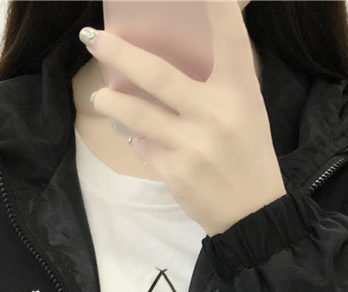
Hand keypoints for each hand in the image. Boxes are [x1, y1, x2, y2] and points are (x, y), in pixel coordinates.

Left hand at [81, 1, 285, 235]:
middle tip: (95, 38)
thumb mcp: (245, 109)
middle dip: (120, 54)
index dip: (218, 6)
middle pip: (158, 75)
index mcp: (240, 90)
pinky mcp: (176, 172)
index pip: (231, 38)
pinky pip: (144, 145)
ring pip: (138, 114)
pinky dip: (136, 137)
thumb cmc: (247, 154)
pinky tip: (134, 133)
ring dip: (112, 101)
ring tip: (100, 94)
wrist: (252, 215)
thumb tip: (171, 50)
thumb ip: (219, 80)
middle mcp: (217, 113)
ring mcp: (194, 144)